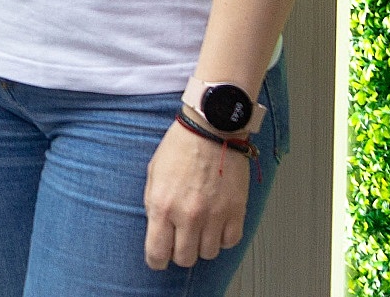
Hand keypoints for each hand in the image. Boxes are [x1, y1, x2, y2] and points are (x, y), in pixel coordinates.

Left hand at [143, 118, 251, 268]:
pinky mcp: (236, 211)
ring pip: (209, 254)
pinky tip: (217, 224)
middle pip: (185, 259)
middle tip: (180, 240)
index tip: (159, 258)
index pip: (157, 254)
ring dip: (202, 245)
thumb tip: (157, 230)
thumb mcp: (153, 175)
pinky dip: (223, 237)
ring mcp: (214, 215)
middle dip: (180, 253)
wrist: (211, 128)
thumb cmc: (181, 147)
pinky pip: (230, 241)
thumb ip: (154, 206)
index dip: (156, 261)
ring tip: (199, 228)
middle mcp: (188, 215)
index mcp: (163, 205)